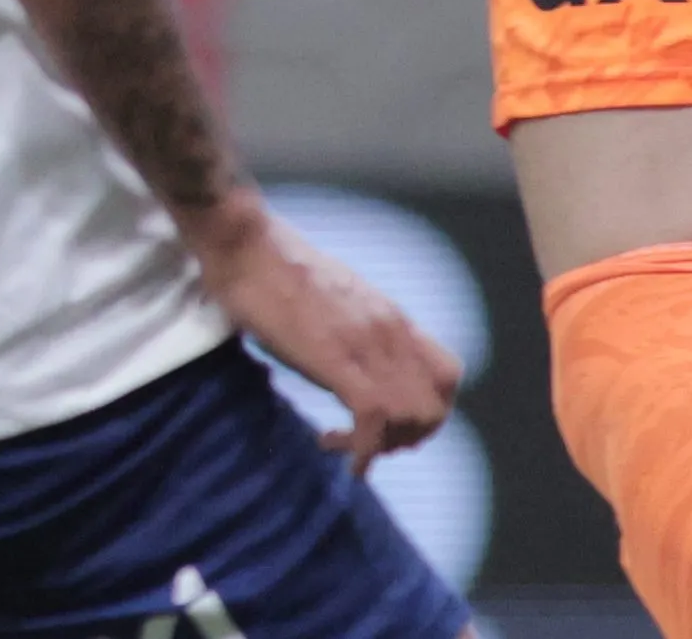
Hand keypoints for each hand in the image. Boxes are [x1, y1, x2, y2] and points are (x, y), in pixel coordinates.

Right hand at [188, 191, 460, 468]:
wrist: (244, 242)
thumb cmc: (275, 266)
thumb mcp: (334, 297)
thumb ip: (355, 325)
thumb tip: (349, 348)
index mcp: (391, 317)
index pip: (446, 375)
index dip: (428, 408)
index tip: (391, 421)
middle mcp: (389, 331)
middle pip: (434, 408)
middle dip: (403, 438)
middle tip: (363, 439)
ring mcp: (365, 344)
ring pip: (411, 418)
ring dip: (379, 444)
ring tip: (339, 439)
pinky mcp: (334, 357)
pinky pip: (372, 420)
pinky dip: (360, 450)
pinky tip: (329, 445)